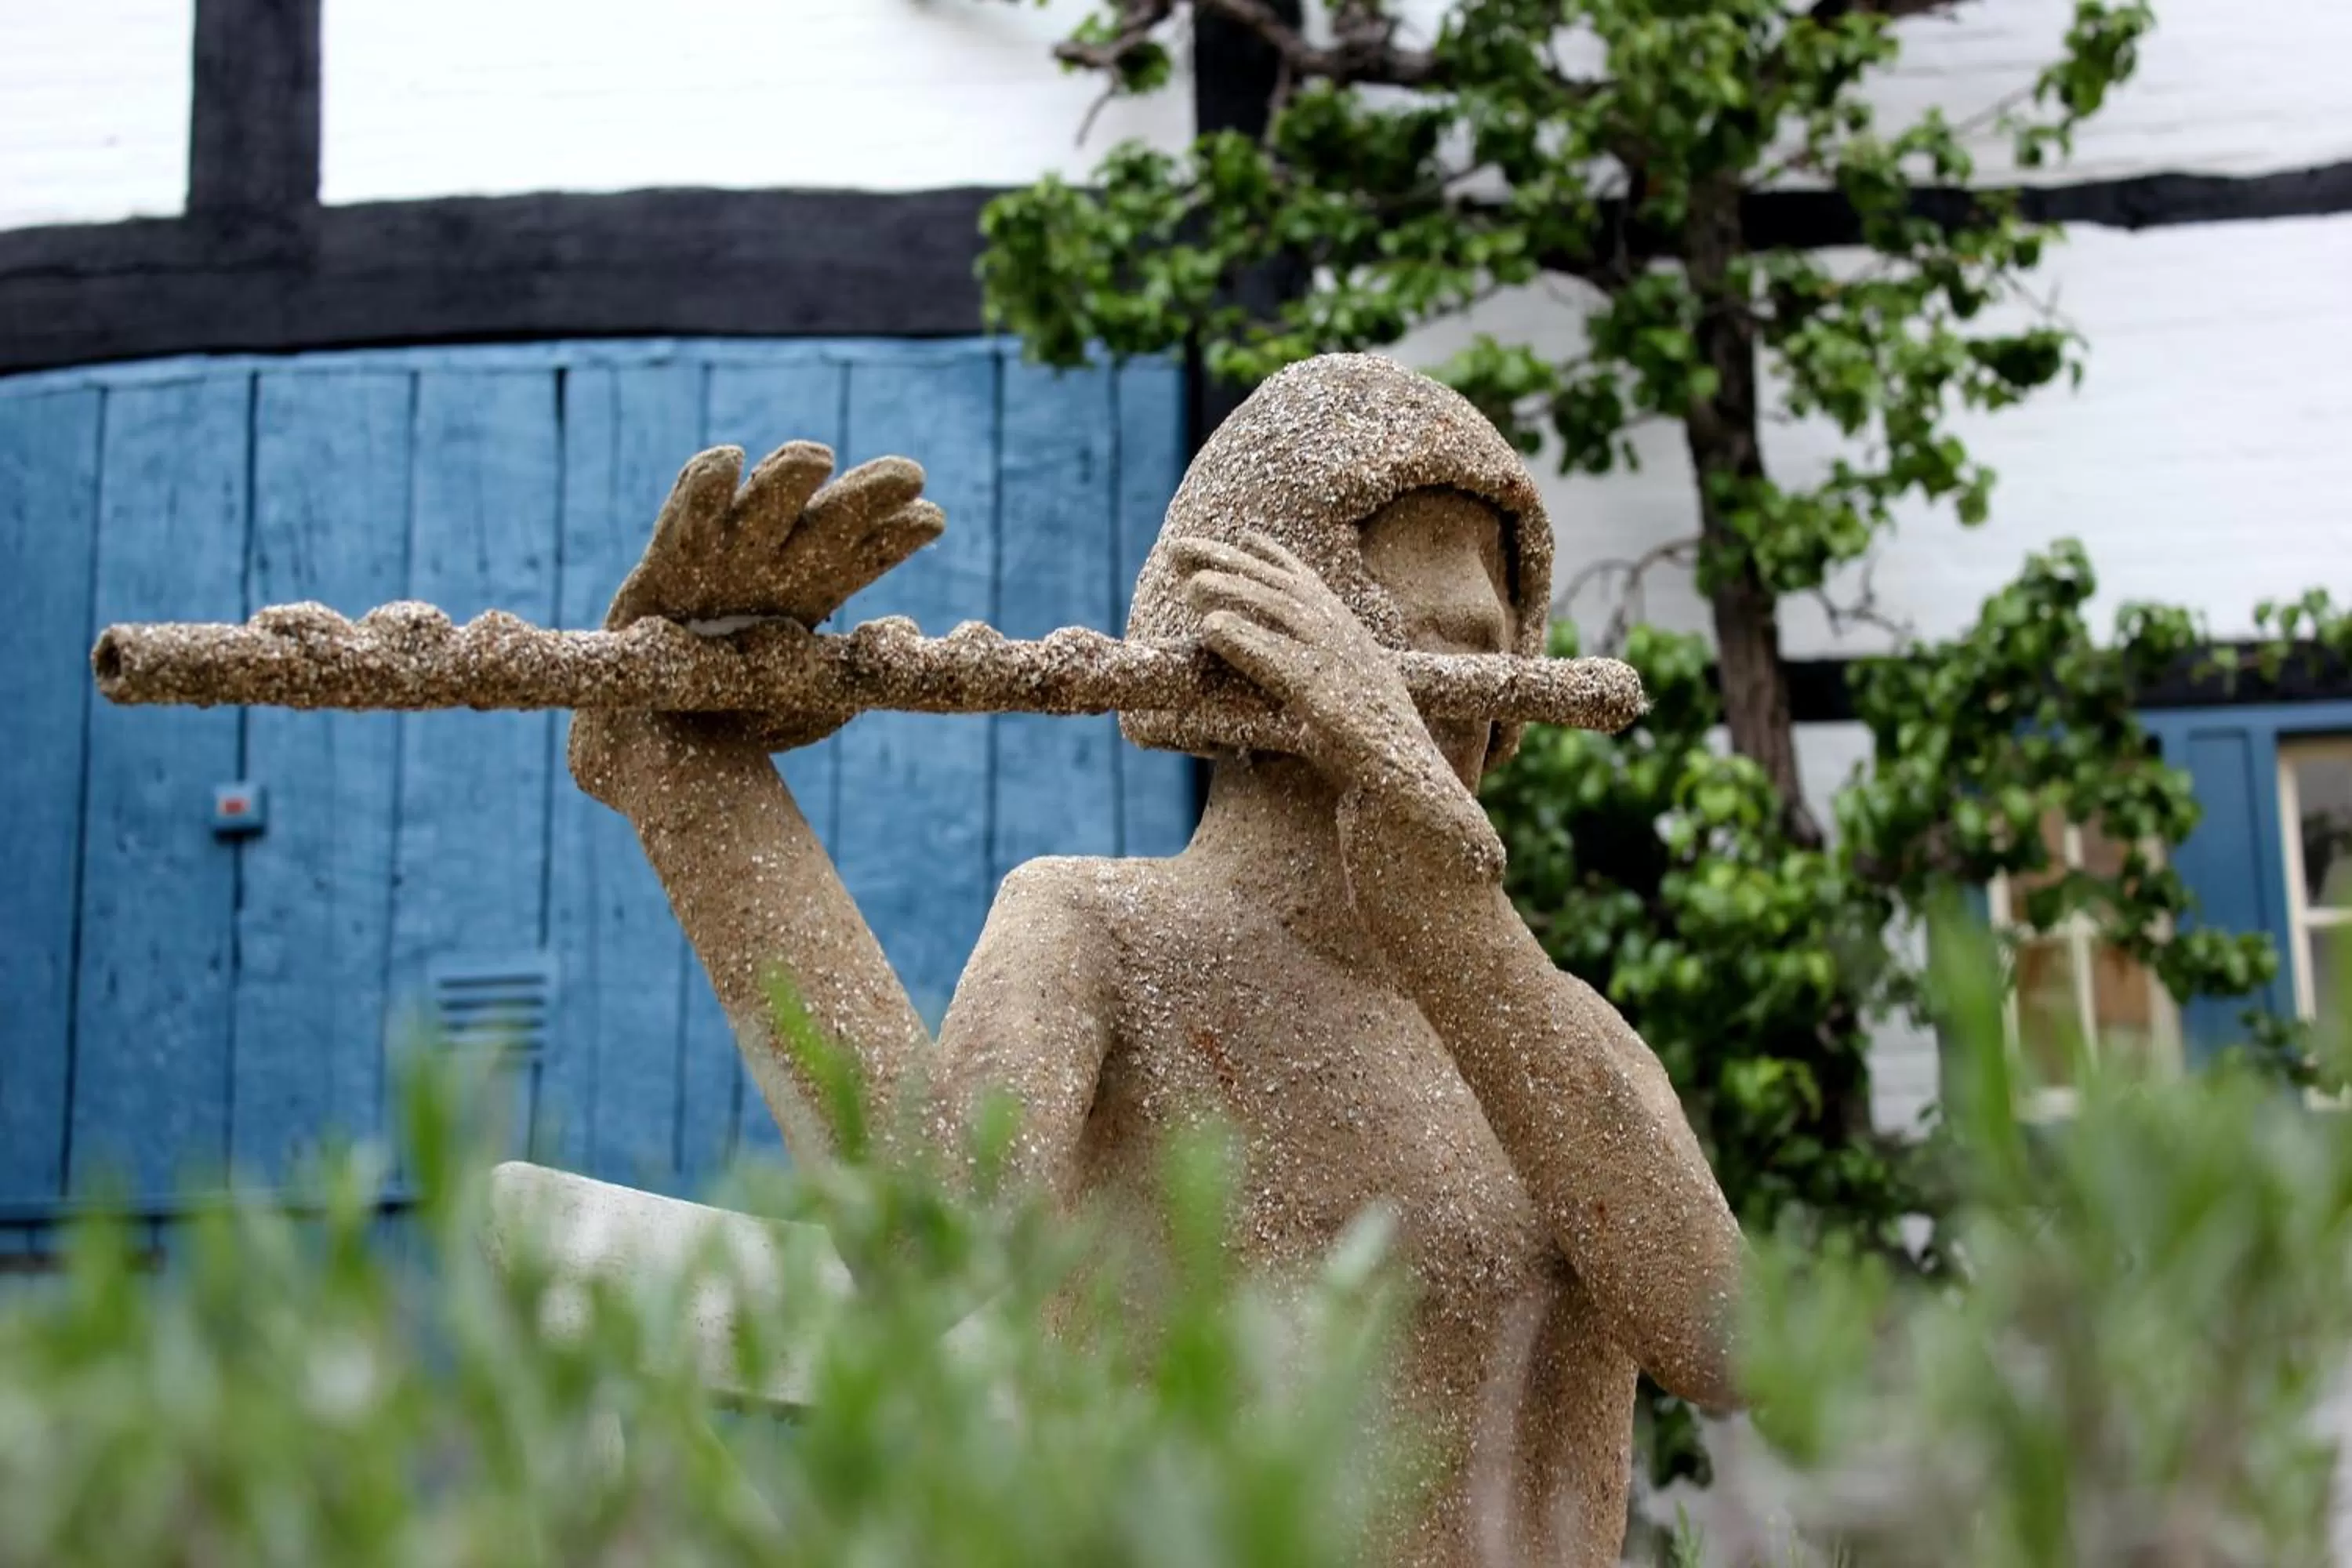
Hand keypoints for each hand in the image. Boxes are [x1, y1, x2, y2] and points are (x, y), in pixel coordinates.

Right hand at [571, 442, 942, 809]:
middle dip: (867, 494)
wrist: (658, 743)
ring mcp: (724, 556)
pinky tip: (729, 459)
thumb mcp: (809, 705)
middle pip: (829, 519)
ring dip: (789, 477)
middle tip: (908, 474)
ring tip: (820, 458)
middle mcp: (776, 564)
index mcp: (816, 592)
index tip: (933, 520)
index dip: (898, 536)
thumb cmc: (740, 720)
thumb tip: (907, 631)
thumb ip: (855, 675)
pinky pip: (687, 517)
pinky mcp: (667, 563)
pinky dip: (703, 486)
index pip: (867, 555)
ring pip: (763, 504)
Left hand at [1173, 532, 1434, 788]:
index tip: (1243, 535)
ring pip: (1276, 610)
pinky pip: (1276, 658)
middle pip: (1277, 585)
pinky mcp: (1323, 693)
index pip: (1305, 581)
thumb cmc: (1377, 746)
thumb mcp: (1350, 693)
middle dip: (1228, 562)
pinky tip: (1210, 628)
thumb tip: (1293, 670)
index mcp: (1347, 632)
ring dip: (1232, 590)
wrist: (1411, 780)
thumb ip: (1319, 671)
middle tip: (1179, 549)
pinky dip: (1243, 639)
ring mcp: (1335, 660)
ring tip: (1190, 583)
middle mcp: (1341, 635)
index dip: (1272, 556)